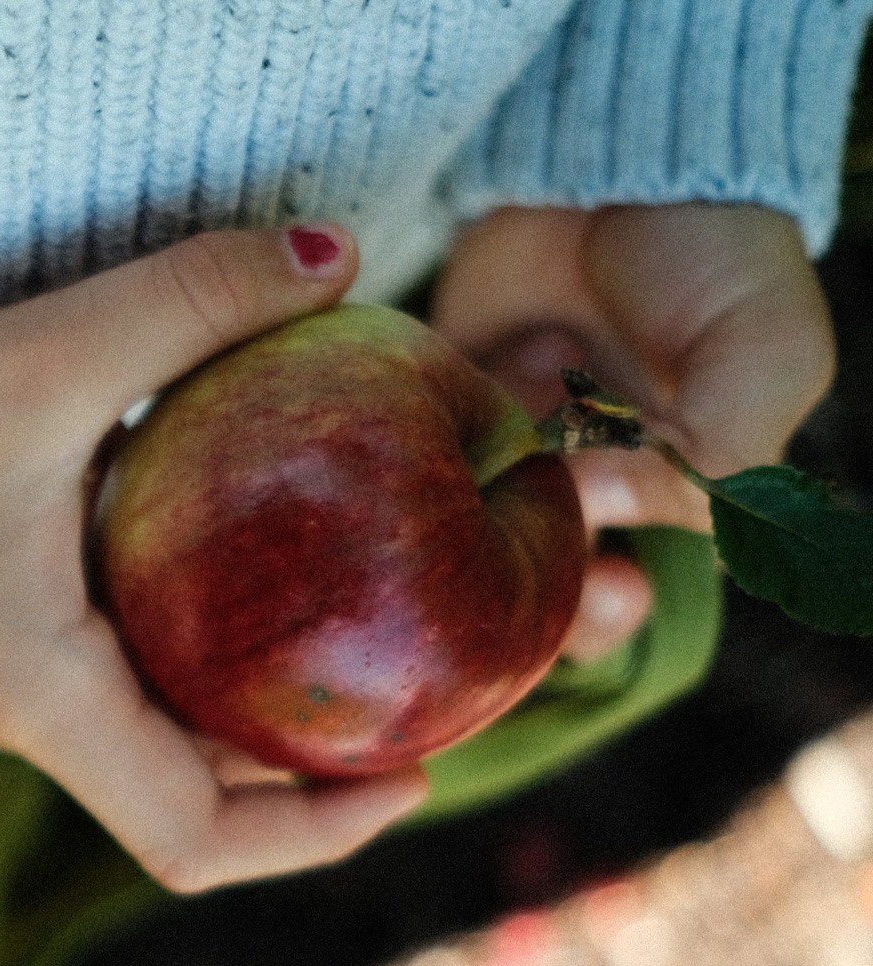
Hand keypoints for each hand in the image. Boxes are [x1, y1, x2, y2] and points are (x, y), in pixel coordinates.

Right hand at [0, 226, 428, 894]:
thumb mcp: (34, 359)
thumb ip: (186, 304)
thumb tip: (337, 259)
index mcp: (47, 700)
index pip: (191, 842)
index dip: (314, 834)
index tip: (414, 769)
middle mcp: (42, 712)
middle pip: (202, 805)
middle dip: (320, 774)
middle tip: (426, 690)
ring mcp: (26, 679)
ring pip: (174, 744)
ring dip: (270, 719)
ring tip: (373, 637)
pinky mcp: (17, 630)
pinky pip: (142, 677)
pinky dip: (214, 655)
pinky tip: (268, 570)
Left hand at [432, 203, 835, 660]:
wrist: (622, 152)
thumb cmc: (717, 253)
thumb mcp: (763, 354)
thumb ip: (722, 453)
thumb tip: (607, 507)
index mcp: (659, 490)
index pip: (622, 588)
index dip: (600, 617)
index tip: (606, 592)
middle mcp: (571, 478)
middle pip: (521, 581)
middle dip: (511, 603)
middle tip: (512, 590)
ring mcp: (495, 440)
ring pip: (453, 531)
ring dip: (451, 537)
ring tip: (469, 510)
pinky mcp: (425, 393)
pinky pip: (398, 453)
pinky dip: (402, 462)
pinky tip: (428, 440)